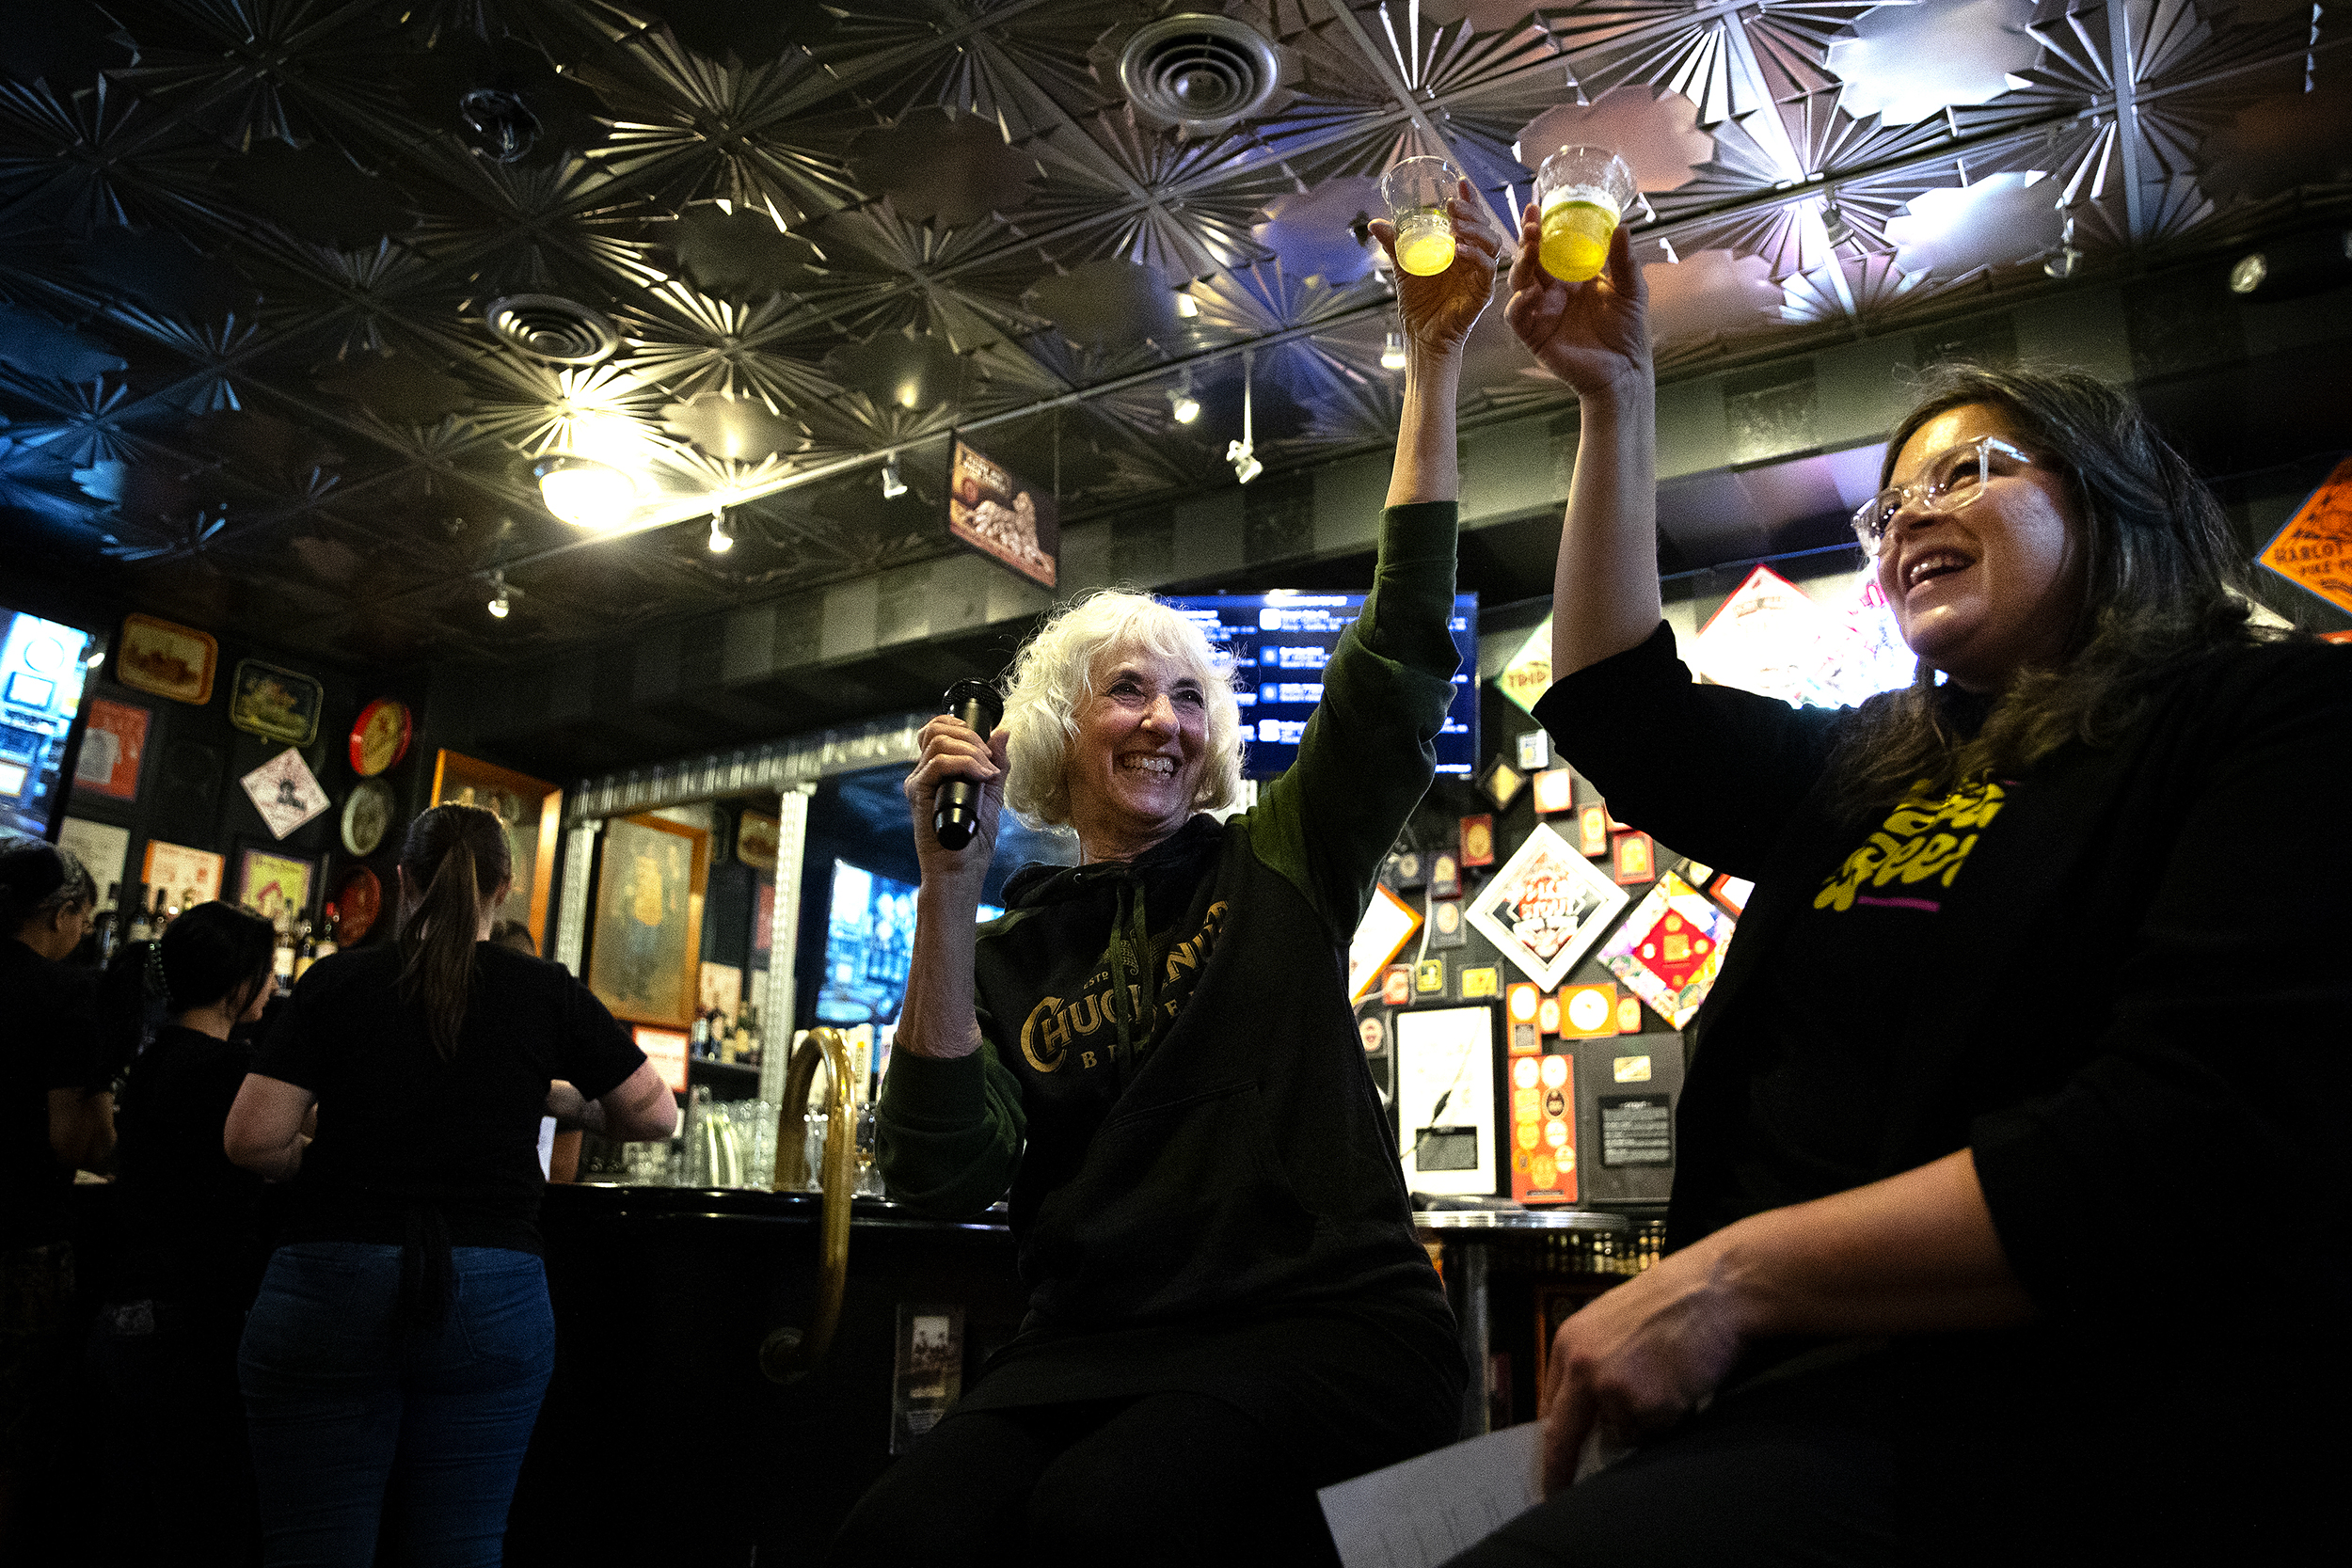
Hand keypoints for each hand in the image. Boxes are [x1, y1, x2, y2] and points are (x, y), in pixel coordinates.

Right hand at [903, 715, 1011, 888]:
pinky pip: (938, 764)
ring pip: (939, 741)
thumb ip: (997, 765)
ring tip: (988, 771)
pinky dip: (965, 764)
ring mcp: (919, 782)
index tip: (987, 747)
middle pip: (936, 729)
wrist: (961, 872)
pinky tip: (982, 778)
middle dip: (971, 736)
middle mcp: (924, 774)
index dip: (962, 727)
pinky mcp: (918, 794)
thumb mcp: (992, 795)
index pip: (938, 730)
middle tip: (990, 760)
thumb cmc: (973, 842)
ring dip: (971, 751)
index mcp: (937, 772)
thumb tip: (1003, 733)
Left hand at [1367, 179, 1508, 361]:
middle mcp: (1474, 259)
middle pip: (1485, 226)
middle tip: (1454, 204)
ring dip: (1475, 229)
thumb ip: (1395, 243)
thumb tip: (1376, 223)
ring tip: (1457, 223)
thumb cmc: (1418, 302)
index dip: (1470, 200)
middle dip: (1472, 211)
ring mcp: (1480, 274)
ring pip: (1492, 243)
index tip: (1460, 182)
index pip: (1471, 219)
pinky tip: (1459, 250)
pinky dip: (1475, 256)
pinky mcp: (1482, 291)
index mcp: (1460, 249)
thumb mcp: (1404, 265)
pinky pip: (1487, 268)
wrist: (1421, 334)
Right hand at [1504, 206, 1651, 397]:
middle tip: (1531, 225)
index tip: (1537, 207)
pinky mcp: (1534, 335)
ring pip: (1519, 284)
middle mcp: (1552, 292)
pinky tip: (1531, 294)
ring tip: (1530, 251)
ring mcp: (1541, 312)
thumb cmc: (1628, 331)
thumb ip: (1624, 260)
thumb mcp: (1631, 289)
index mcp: (1572, 277)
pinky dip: (1519, 304)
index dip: (1541, 229)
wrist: (1624, 370)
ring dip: (1521, 265)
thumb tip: (1622, 226)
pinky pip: (1517, 316)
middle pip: (1530, 261)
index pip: (1550, 247)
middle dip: (1526, 242)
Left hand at [1538, 1229, 1749, 1494]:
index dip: (1550, 1442)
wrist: (1717, 1289)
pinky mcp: (1648, 1405)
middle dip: (1559, 1471)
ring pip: (1623, 1434)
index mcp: (1568, 1342)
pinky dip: (1670, 1420)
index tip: (1547, 1469)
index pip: (1548, 1406)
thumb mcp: (1613, 1322)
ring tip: (1667, 1381)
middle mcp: (1582, 1367)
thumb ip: (1593, 1363)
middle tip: (1557, 1494)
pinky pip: (1656, 1433)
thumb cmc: (1674, 1301)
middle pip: (1563, 1436)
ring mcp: (1614, 1388)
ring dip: (1643, 1424)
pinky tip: (1682, 1385)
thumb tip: (1588, 1414)